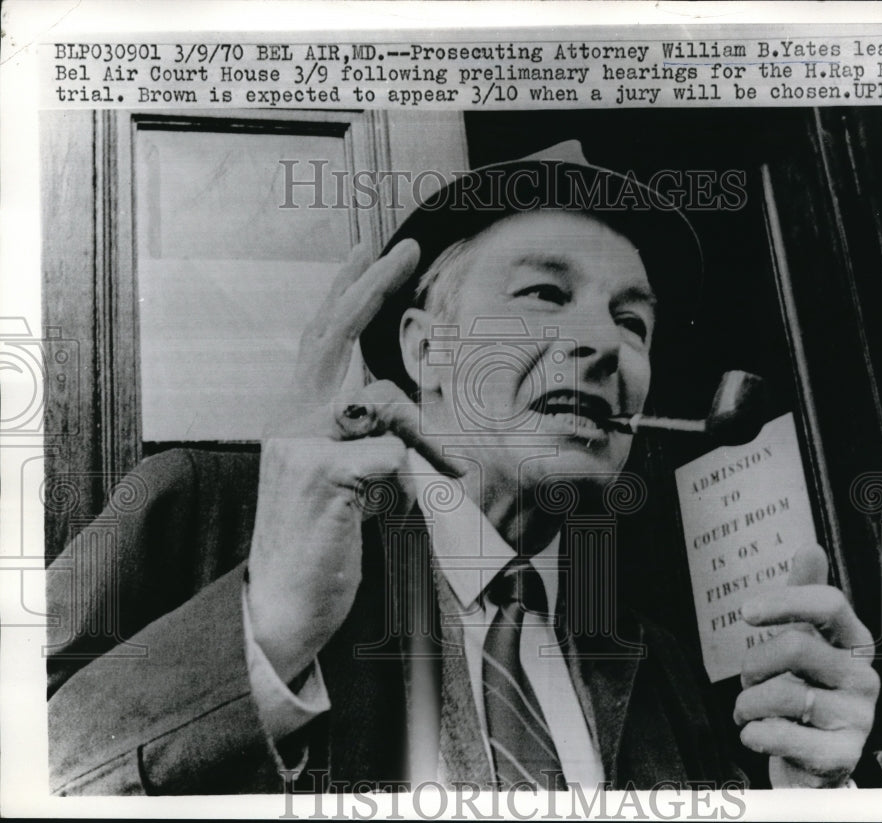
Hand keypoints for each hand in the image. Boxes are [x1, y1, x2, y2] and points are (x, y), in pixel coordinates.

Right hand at [246, 240, 458, 682]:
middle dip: (367, 284)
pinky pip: (390, 456)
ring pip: (379, 402)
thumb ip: (359, 441)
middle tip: (402, 246)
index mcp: (296, 419)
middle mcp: (291, 423)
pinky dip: (412, 479)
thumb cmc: (316, 543)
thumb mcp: (338, 481)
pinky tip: (398, 508)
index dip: (346, 291)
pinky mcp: (324, 480)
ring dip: (426, 437)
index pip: (321, 340)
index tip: (371, 248)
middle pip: (330, 336)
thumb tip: (400, 426)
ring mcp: (302, 448)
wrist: (281, 610)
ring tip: (451, 472)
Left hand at [734, 544, 879, 787]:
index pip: (830, 603)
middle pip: (795, 646)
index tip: (746, 612)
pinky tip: (755, 734)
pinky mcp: (841, 756)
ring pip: (783, 693)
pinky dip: (753, 734)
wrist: (813, 758)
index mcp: (855, 642)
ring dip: (747, 702)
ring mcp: (858, 718)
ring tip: (748, 711)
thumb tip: (810, 548)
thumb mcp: (807, 639)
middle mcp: (864, 677)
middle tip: (747, 679)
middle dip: (754, 662)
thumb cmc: (807, 686)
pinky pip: (780, 735)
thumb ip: (805, 595)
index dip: (785, 601)